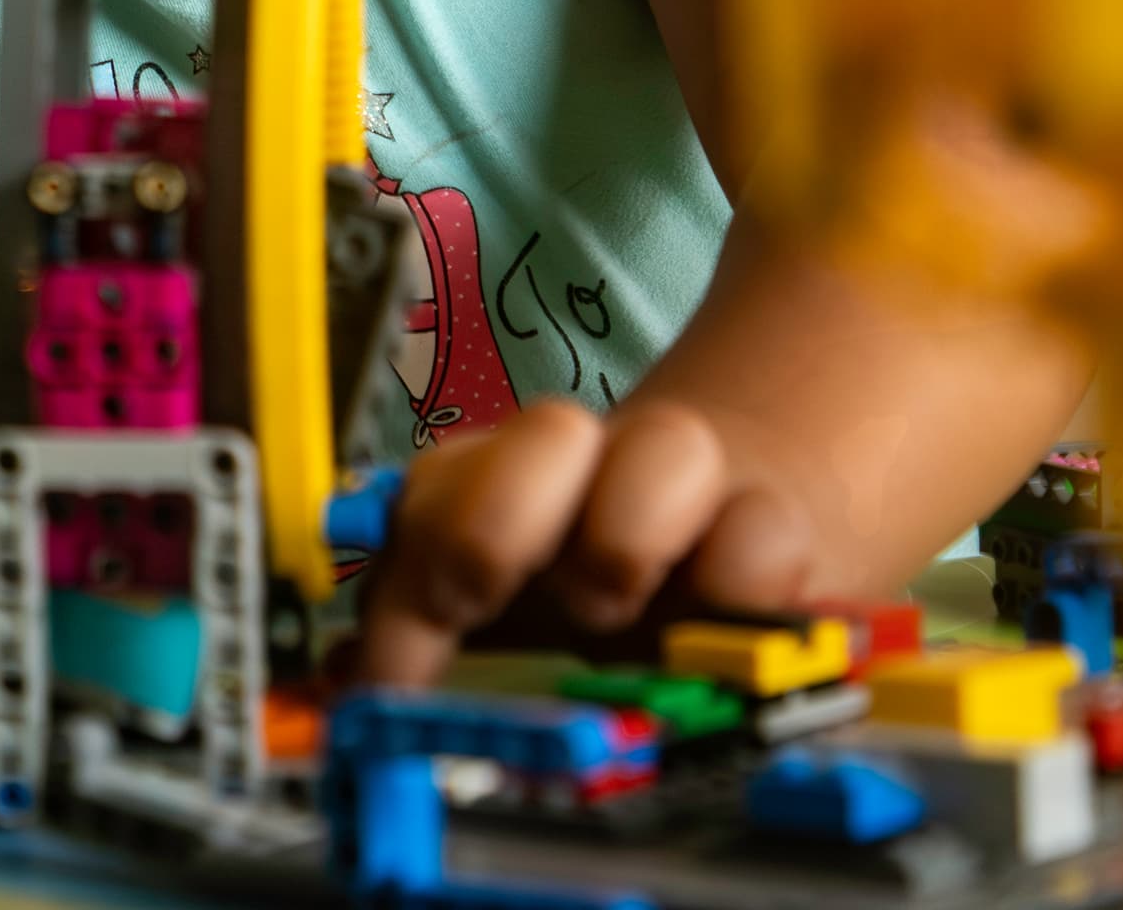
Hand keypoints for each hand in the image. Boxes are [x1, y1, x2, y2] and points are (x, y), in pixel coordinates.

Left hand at [355, 397, 816, 686]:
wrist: (750, 518)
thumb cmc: (604, 578)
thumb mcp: (506, 609)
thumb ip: (423, 635)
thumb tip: (341, 679)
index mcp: (502, 479)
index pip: (431, 504)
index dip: (401, 598)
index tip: (388, 689)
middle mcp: (595, 464)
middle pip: (548, 434)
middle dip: (501, 520)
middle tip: (481, 602)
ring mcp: (694, 483)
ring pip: (666, 448)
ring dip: (624, 543)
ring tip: (609, 615)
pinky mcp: (781, 525)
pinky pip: (760, 539)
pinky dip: (734, 589)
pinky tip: (714, 638)